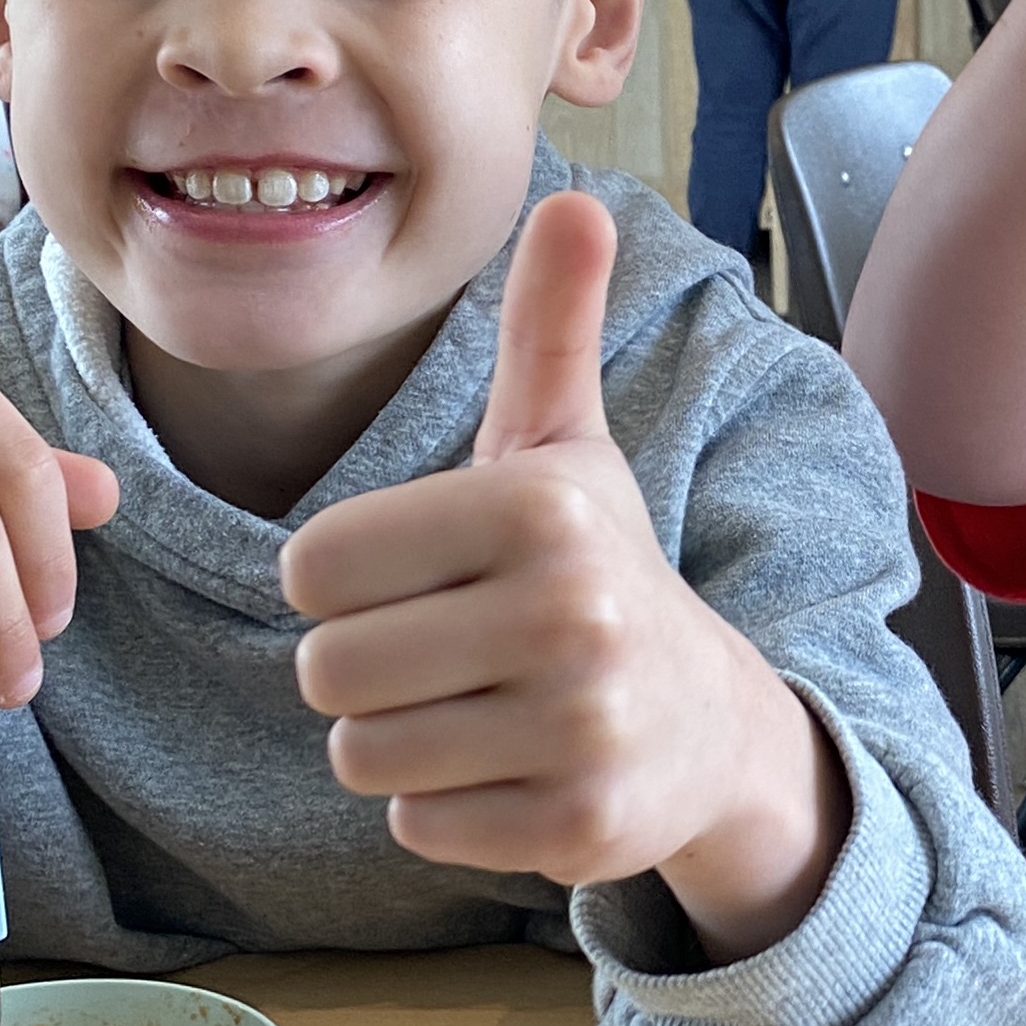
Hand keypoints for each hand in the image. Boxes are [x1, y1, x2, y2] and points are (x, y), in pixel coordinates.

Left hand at [281, 192, 844, 963]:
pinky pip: (414, 827)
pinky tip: (510, 766)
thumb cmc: (599, 569)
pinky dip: (444, 809)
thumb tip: (575, 198)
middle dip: (366, 667)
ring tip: (476, 707)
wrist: (711, 721)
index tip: (427, 576)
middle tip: (448, 651)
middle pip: (325, 668)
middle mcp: (567, 613)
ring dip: (397, 741)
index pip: (313, 565)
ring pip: (360, 755)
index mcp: (538, 506)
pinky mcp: (577, 827)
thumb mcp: (565, 446)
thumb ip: (548, 326)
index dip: (349, 578)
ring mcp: (578, 727)